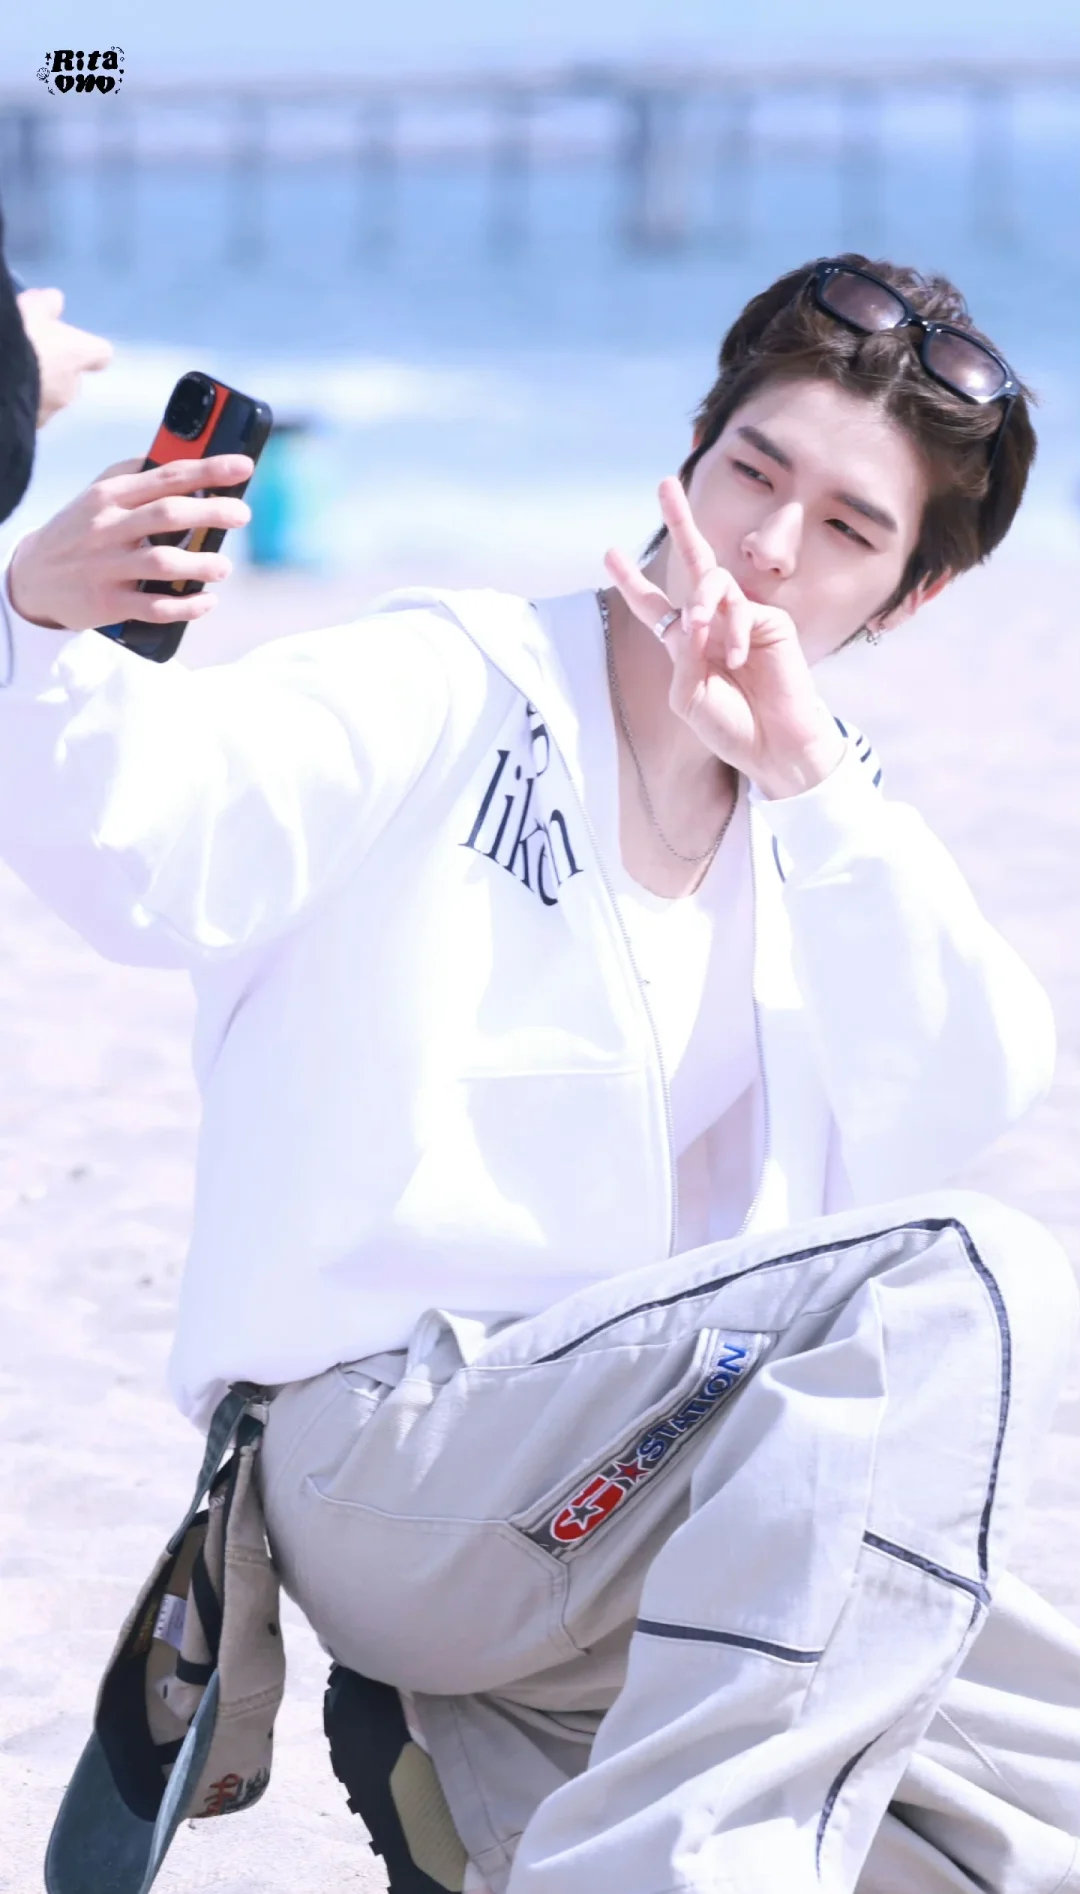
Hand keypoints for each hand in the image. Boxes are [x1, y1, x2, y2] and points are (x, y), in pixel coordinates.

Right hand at [8, 455, 253, 630]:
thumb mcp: (99, 498)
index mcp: (111, 496)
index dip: (209, 470)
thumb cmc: (80, 532)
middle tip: (242, 514)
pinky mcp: (108, 603)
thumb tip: (188, 462)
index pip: (166, 476)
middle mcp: (108, 528)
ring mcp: (107, 567)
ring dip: (201, 564)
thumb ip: (137, 479)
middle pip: (168, 514)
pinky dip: (186, 606)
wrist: (32, 577)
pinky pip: (154, 606)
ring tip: (223, 566)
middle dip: (212, 511)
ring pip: (163, 562)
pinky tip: (207, 600)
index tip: (243, 466)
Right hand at [16, 287, 112, 424]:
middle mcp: (69, 388)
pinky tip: (4, 392)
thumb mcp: (28, 310)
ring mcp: (48, 412)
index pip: (100, 353)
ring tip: (8, 375)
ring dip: (34, 390)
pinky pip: (27, 414)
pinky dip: (17, 405)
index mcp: (76, 354)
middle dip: (52, 371)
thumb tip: (55, 299)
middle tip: (26, 356)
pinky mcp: (27, 428)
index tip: (70, 343)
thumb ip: (44, 305)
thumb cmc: (16, 338)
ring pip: (47, 400)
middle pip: (70, 380)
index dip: (86, 349)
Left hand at [605, 478, 845, 798]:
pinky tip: (739, 660)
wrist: (774, 746)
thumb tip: (691, 619)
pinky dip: (734, 632)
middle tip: (664, 486)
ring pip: (713, 582)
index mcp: (685, 643)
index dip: (633, 581)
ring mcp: (742, 619)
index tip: (609, 553)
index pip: (655, 606)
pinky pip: (742, 610)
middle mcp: (712, 623)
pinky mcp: (771, 622)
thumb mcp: (689, 698)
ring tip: (699, 628)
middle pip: (693, 564)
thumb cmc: (730, 727)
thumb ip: (683, 659)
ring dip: (701, 601)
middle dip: (680, 522)